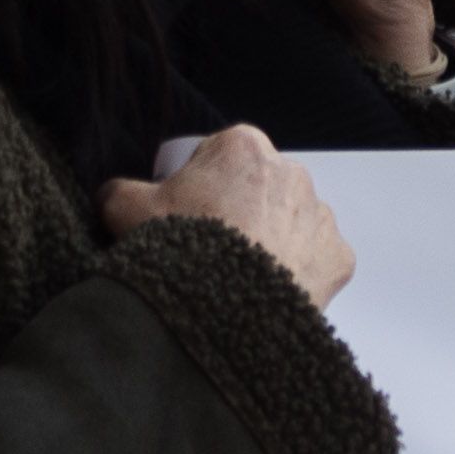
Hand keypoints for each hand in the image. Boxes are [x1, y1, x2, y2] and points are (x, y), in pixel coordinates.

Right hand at [100, 125, 353, 307]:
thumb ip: (119, 191)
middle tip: (209, 246)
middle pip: (259, 188)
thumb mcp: (124, 209)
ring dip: (269, 240)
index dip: (197, 184)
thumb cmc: (178, 247)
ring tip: (237, 273)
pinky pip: (314, 260)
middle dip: (237, 211)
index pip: (218, 156)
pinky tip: (266, 290)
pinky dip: (295, 273)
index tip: (184, 212)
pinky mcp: (338, 257)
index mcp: (243, 146)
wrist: (223, 307)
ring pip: (291, 223)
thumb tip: (116, 194)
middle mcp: (293, 172)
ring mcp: (321, 216)